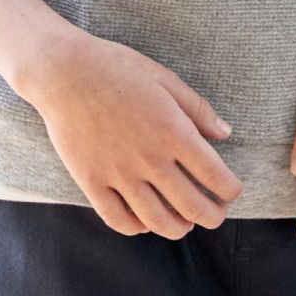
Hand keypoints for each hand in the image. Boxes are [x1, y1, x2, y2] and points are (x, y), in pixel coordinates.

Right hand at [24, 31, 244, 239]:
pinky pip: (119, 220)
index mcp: (173, 131)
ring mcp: (119, 174)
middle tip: (216, 214)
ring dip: (179, 228)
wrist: (64, 70)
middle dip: (212, 216)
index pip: (216, 176)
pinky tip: (145, 220)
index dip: (231, 190)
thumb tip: (225, 133)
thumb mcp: (164, 79)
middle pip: (192, 206)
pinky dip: (137, 227)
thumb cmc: (117, 67)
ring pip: (158, 221)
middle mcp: (150, 159)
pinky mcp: (91, 182)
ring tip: (184, 222)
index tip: (232, 191)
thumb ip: (197, 109)